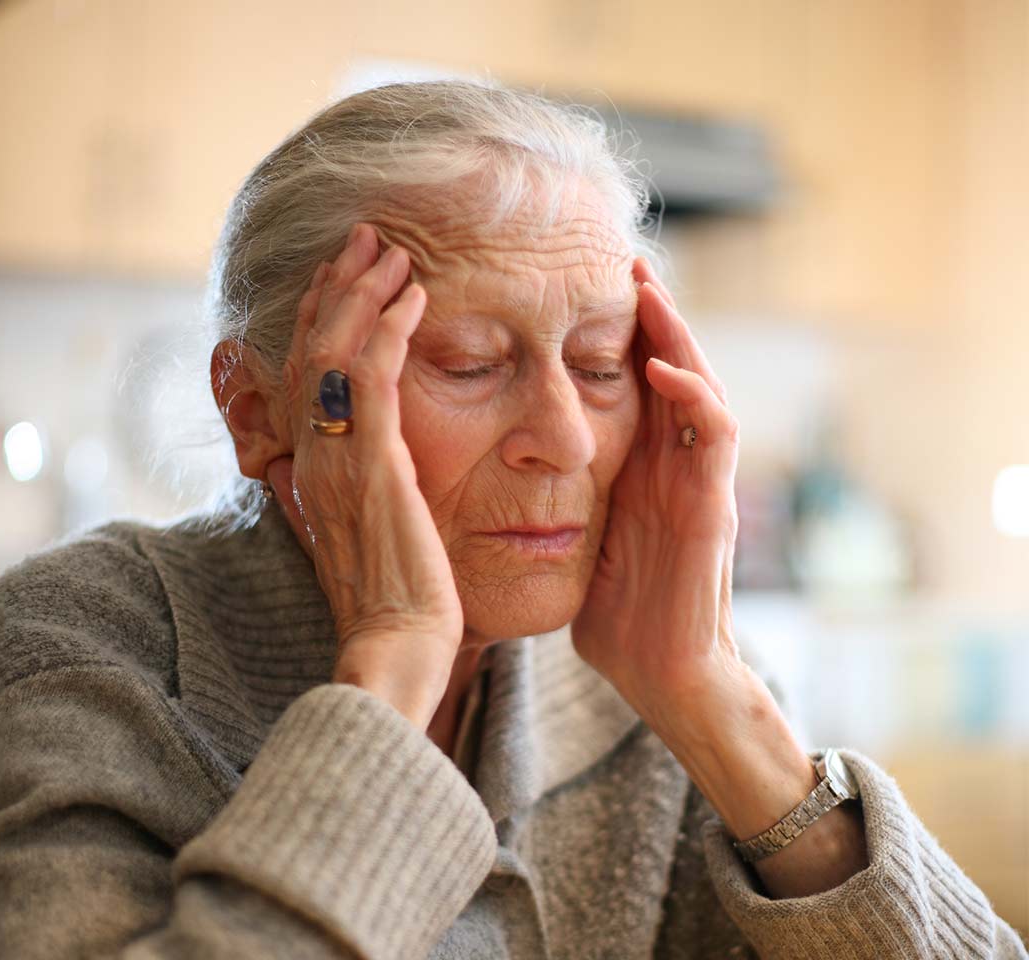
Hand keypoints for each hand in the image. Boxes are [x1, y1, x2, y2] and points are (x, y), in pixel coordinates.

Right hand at [265, 222, 460, 730]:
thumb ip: (346, 499)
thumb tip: (333, 474)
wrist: (394, 653)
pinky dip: (389, 328)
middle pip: (311, 350)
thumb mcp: (361, 542)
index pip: (307, 377)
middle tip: (366, 238)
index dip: (322, 320)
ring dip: (363, 293)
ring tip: (392, 250)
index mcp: (311, 472)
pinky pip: (371, 377)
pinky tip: (415, 296)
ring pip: (335, 352)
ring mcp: (338, 460)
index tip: (344, 278)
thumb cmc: (393, 609)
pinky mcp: (372, 466)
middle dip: (338, 288)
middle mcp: (313, 458)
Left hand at [571, 258, 749, 736]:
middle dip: (653, 315)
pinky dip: (691, 396)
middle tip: (625, 261)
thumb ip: (558, 495)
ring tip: (648, 288)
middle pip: (672, 368)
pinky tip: (660, 366)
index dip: (618, 336)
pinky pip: (713, 437)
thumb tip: (497, 470)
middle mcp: (675, 466)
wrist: (661, 676)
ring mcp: (699, 483)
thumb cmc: (617, 615)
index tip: (581, 288)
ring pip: (700, 386)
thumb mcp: (577, 536)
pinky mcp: (711, 508)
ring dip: (678, 335)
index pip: (635, 383)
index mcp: (642, 469)